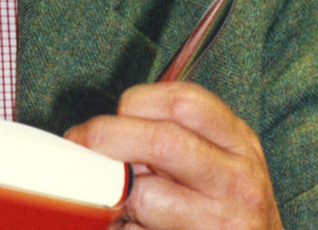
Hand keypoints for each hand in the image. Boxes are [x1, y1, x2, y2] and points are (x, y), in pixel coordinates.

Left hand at [65, 82, 282, 229]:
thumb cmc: (225, 206)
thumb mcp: (216, 161)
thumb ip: (169, 136)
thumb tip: (96, 132)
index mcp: (238, 142)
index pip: (182, 101)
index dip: (134, 104)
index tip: (110, 118)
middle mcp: (239, 180)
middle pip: (162, 141)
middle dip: (108, 139)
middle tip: (79, 146)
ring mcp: (223, 223)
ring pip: (145, 197)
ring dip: (114, 196)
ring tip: (115, 200)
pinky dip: (122, 228)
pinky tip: (131, 227)